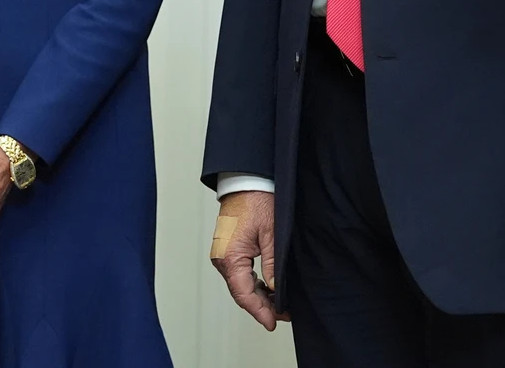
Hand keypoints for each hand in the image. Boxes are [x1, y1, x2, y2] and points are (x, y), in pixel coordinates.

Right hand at [211, 190, 283, 330]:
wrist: (246, 181)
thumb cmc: (257, 201)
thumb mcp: (272, 234)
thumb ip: (273, 264)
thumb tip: (276, 289)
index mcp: (230, 257)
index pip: (244, 294)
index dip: (259, 311)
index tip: (272, 322)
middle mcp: (222, 259)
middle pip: (241, 293)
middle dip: (261, 306)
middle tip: (282, 315)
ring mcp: (223, 255)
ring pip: (240, 285)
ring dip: (258, 296)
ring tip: (279, 304)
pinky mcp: (227, 251)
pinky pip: (239, 275)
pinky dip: (253, 284)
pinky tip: (268, 289)